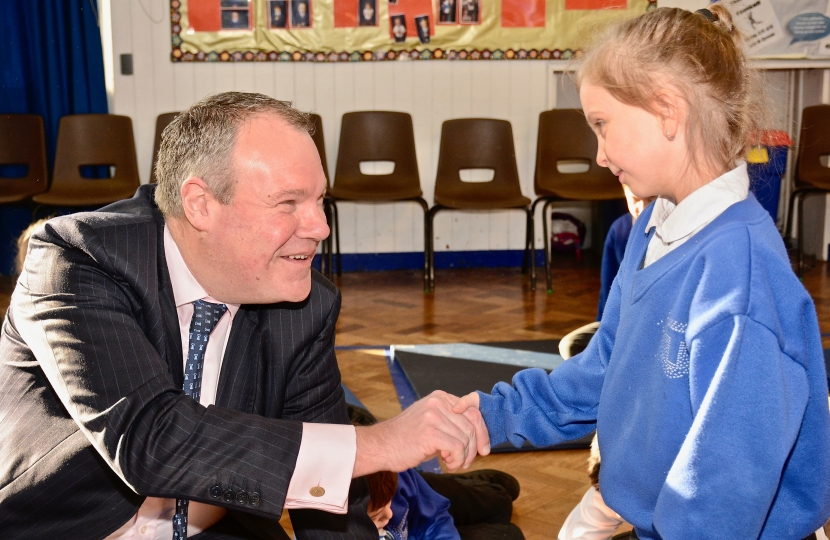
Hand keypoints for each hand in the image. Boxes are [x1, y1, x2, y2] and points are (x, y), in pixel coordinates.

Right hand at [353, 391, 489, 476]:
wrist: (380, 446)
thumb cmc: (406, 439)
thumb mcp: (431, 422)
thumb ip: (452, 423)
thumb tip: (479, 436)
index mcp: (440, 397)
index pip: (473, 411)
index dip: (482, 432)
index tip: (484, 450)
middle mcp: (438, 402)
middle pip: (471, 426)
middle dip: (473, 449)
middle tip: (464, 463)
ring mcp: (433, 416)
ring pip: (465, 439)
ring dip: (463, 457)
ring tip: (451, 463)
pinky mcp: (430, 432)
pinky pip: (457, 448)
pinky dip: (456, 460)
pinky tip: (446, 463)